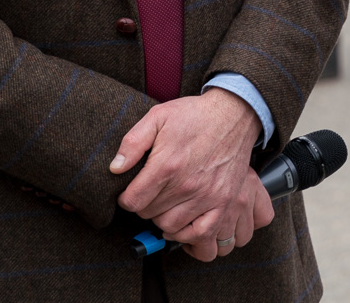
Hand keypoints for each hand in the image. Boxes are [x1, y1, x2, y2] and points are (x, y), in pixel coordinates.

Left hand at [112, 87, 272, 259]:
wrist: (234, 114)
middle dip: (145, 206)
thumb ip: (132, 142)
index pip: (133, 202)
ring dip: (163, 219)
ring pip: (171, 227)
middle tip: (152, 194)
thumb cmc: (194, 116)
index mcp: (167, 165)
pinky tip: (183, 223)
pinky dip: (189, 235)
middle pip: (149, 215)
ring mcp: (208, 196)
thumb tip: (115, 168)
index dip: (126, 199)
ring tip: (166, 205)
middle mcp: (187, 185)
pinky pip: (202, 234)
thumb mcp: (158, 117)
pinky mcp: (224, 202)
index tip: (132, 192)